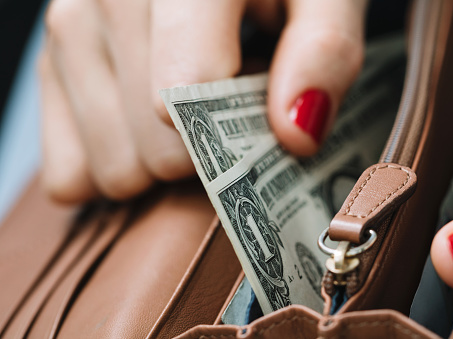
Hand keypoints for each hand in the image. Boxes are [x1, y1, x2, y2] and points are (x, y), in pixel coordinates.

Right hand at [39, 0, 367, 202]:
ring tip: (188, 100)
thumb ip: (322, 51)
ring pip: (117, 170)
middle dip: (207, 147)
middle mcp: (104, 0)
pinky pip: (72, 173)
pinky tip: (146, 117)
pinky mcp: (47, 68)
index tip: (262, 121)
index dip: (235, 136)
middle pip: (157, 152)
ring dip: (163, 155)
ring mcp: (66, 34)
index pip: (186, 96)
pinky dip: (119, 161)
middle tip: (227, 100)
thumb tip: (295, 135)